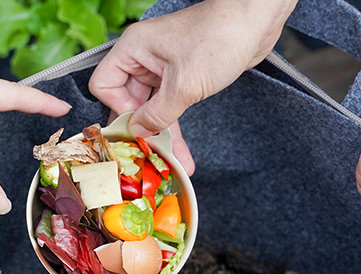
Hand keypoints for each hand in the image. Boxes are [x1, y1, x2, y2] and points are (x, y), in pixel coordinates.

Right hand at [89, 0, 296, 174]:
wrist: (256, 22)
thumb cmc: (219, 38)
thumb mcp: (184, 84)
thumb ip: (158, 113)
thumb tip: (138, 132)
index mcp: (134, 49)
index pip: (105, 85)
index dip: (118, 108)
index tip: (138, 126)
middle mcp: (143, 59)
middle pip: (128, 103)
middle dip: (141, 132)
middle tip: (149, 159)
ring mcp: (161, 70)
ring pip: (152, 111)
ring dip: (161, 138)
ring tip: (172, 164)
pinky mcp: (180, 79)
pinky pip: (169, 109)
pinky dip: (175, 130)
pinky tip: (182, 154)